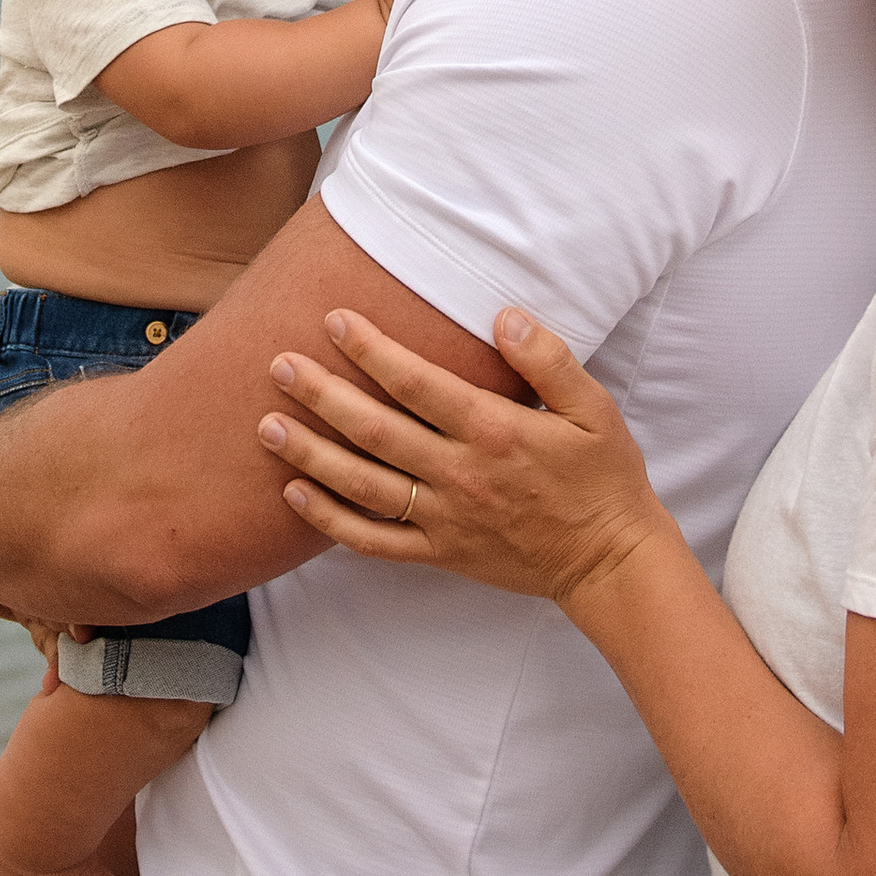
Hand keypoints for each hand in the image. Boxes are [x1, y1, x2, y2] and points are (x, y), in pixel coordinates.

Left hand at [263, 305, 669, 608]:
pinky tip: (295, 493)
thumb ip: (549, 360)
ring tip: (266, 425)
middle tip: (278, 365)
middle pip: (374, 430)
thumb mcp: (594, 408)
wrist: (609, 560)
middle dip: (321, 394)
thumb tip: (502, 316)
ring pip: (361, 485)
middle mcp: (460, 475)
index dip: (371, 350)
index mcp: (494, 432)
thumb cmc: (603, 477)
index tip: (334, 319)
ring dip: (309, 454)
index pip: (417, 384)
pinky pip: (372, 540)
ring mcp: (444, 518)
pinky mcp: (439, 553)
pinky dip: (328, 519)